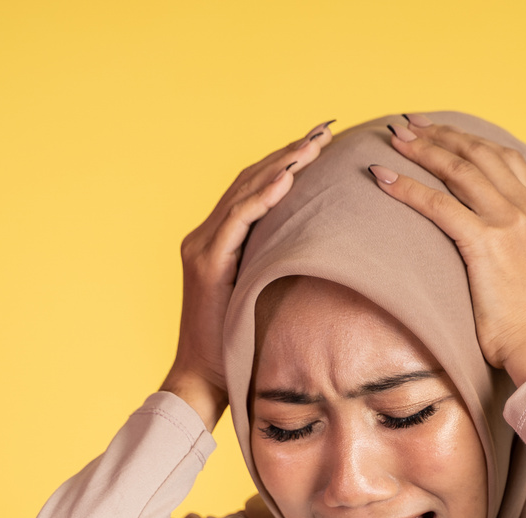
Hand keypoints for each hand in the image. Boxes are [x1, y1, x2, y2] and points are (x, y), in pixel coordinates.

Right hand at [161, 120, 335, 425]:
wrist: (204, 379)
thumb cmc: (239, 346)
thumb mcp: (263, 294)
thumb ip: (277, 265)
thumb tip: (321, 249)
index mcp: (217, 240)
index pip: (253, 188)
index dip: (285, 162)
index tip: (320, 141)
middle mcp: (204, 236)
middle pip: (249, 181)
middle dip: (288, 153)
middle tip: (325, 130)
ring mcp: (201, 248)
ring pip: (243, 193)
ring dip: (281, 165)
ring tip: (313, 144)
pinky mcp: (205, 264)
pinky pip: (236, 222)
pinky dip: (262, 198)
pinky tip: (287, 180)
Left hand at [370, 116, 525, 385]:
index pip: (505, 159)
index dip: (471, 140)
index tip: (442, 132)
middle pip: (478, 154)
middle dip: (441, 134)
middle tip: (409, 125)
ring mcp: (508, 223)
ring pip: (458, 170)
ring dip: (422, 150)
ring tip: (395, 138)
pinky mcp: (484, 243)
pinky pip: (438, 205)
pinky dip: (407, 187)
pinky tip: (383, 177)